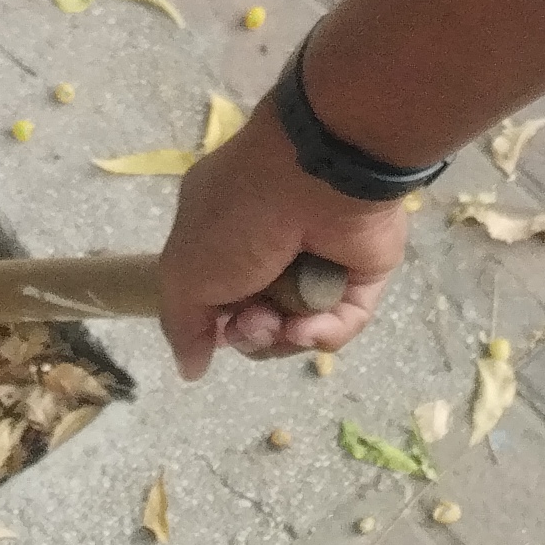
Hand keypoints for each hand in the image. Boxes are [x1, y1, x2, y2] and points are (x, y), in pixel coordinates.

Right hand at [156, 104, 415, 380]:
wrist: (317, 175)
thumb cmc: (240, 216)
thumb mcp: (185, 271)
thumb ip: (182, 323)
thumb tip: (191, 368)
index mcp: (225, 233)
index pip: (218, 295)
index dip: (215, 323)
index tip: (217, 330)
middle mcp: (273, 247)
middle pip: (257, 320)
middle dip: (249, 334)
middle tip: (252, 321)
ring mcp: (320, 261)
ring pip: (298, 328)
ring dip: (282, 337)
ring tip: (278, 321)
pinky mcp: (362, 275)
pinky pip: (342, 322)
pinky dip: (323, 333)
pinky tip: (307, 328)